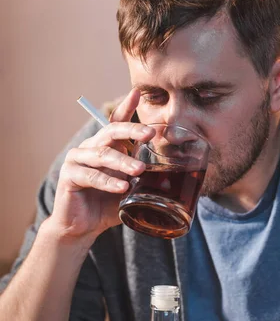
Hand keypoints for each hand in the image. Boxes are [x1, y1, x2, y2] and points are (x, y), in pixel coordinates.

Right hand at [50, 89, 153, 240]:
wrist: (82, 227)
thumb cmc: (107, 205)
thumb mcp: (131, 191)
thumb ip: (146, 183)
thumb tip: (170, 180)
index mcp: (107, 146)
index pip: (116, 122)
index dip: (126, 107)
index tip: (137, 93)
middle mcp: (91, 148)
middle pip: (111, 131)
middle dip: (132, 130)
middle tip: (150, 135)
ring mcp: (77, 159)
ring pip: (102, 154)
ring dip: (123, 161)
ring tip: (139, 170)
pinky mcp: (69, 176)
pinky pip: (90, 175)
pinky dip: (107, 181)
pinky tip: (122, 187)